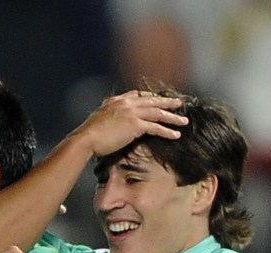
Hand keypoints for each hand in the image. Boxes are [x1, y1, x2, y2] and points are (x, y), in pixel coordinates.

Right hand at [73, 91, 188, 157]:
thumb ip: (107, 115)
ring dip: (172, 117)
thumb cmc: (88, 134)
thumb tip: (110, 122)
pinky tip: (176, 135)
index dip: (149, 98)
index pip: (137, 96)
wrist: (86, 139)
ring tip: (184, 121)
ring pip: (158, 113)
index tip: (157, 100)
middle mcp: (126, 104)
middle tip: (179, 104)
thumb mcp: (98, 119)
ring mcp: (132, 113)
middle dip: (167, 102)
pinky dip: (167, 131)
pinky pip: (156, 127)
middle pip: (152, 101)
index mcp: (117, 101)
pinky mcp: (136, 125)